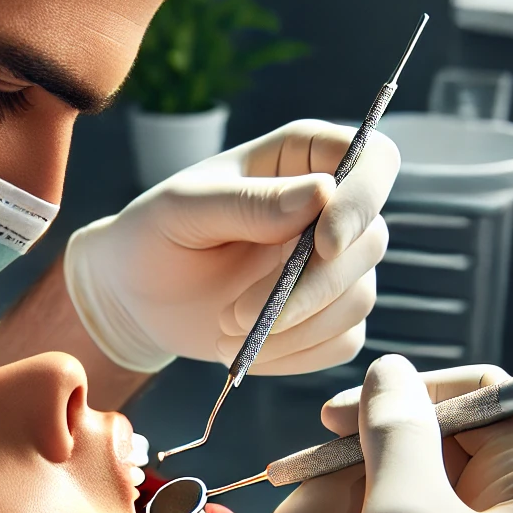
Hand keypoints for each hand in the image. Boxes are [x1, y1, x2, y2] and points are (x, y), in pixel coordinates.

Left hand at [62, 119, 394, 372]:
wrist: (138, 297)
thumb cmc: (155, 235)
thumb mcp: (185, 209)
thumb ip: (249, 202)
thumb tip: (322, 194)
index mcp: (304, 158)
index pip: (374, 161)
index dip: (362, 201)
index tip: (322, 245)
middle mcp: (332, 208)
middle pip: (370, 241)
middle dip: (311, 288)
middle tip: (237, 314)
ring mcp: (335, 265)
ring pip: (359, 298)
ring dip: (295, 328)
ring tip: (228, 333)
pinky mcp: (329, 316)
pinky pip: (343, 341)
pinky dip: (296, 354)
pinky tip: (248, 351)